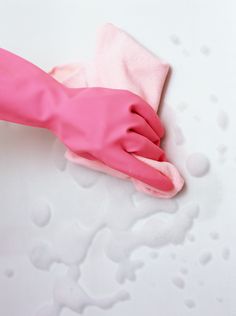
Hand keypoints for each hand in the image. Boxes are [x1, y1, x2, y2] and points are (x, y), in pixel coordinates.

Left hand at [52, 87, 172, 190]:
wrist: (63, 107)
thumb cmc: (74, 134)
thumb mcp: (90, 155)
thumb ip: (114, 161)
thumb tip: (137, 165)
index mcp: (107, 151)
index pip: (138, 169)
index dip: (155, 179)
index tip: (168, 184)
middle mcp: (117, 134)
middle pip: (148, 150)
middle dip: (156, 157)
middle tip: (156, 157)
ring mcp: (123, 114)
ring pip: (151, 133)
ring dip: (153, 141)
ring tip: (149, 142)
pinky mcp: (126, 99)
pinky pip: (150, 114)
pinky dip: (155, 124)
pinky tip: (154, 129)